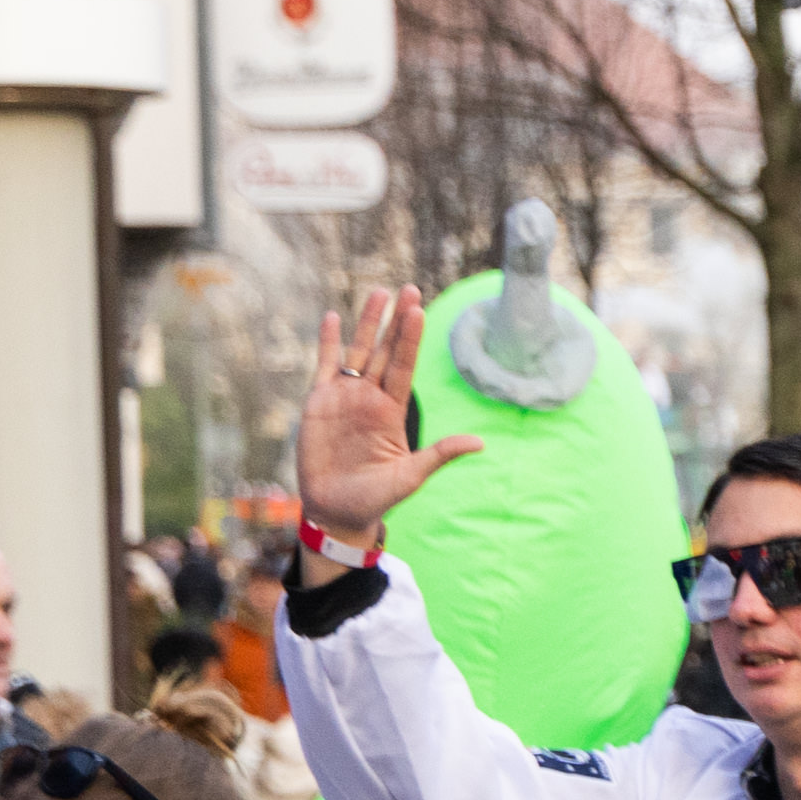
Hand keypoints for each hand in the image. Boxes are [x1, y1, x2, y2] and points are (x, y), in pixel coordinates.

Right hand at [296, 291, 488, 548]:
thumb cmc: (376, 498)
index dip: (411, 339)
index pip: (404, 367)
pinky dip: (327, 342)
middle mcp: (371, 398)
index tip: (419, 311)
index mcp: (393, 412)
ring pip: (358, 351)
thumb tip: (481, 443)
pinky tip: (332, 317)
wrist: (337, 511)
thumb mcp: (411, 475)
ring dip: (368, 323)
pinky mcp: (319, 402)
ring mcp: (345, 397)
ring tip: (378, 292)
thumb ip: (440, 454)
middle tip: (409, 288)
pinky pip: (324, 365)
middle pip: (386, 351)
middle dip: (396, 321)